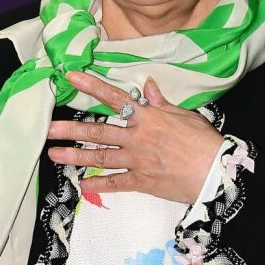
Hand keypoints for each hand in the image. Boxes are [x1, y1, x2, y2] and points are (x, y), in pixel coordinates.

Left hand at [46, 70, 224, 203]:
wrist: (216, 171)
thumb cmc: (204, 141)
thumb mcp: (184, 115)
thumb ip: (162, 102)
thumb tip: (149, 85)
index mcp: (148, 117)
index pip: (115, 98)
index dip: (92, 87)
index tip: (71, 78)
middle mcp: (137, 136)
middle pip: (98, 130)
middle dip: (70, 130)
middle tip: (48, 129)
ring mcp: (137, 160)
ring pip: (100, 157)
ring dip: (75, 156)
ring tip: (54, 155)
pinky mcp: (142, 181)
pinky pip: (116, 183)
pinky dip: (98, 185)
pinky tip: (82, 186)